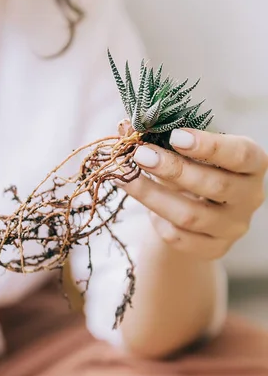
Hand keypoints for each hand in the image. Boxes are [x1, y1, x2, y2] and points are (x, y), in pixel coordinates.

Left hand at [122, 129, 267, 259]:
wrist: (196, 210)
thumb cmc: (195, 168)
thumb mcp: (186, 150)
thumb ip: (161, 136)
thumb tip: (124, 126)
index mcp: (252, 164)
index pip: (240, 155)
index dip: (209, 146)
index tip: (174, 136)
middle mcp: (250, 197)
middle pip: (214, 186)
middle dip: (173, 169)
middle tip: (141, 155)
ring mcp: (233, 227)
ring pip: (191, 215)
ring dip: (153, 195)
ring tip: (126, 178)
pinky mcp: (214, 249)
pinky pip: (179, 237)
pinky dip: (158, 220)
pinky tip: (147, 207)